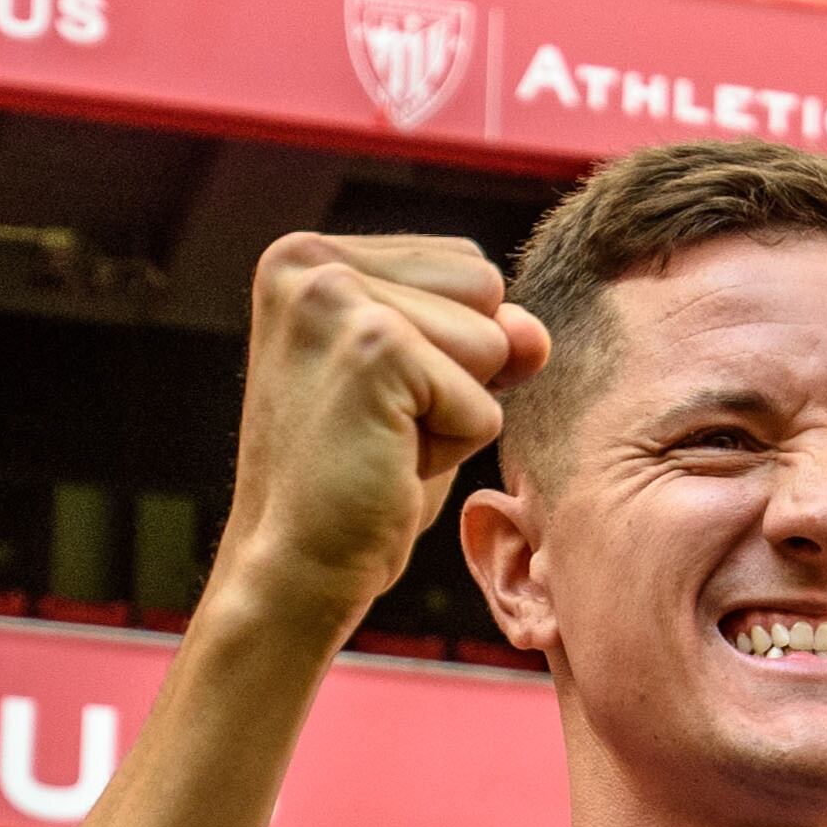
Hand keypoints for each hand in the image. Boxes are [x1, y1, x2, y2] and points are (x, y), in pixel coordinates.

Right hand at [219, 233, 548, 624]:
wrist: (291, 571)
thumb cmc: (356, 484)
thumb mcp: (428, 388)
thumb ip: (486, 334)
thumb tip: (535, 333)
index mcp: (309, 255)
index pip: (465, 268)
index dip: (448, 350)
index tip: (371, 400)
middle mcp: (310, 260)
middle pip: (485, 289)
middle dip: (459, 372)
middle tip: (378, 427)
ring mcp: (336, 297)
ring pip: (494, 339)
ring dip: (457, 411)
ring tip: (381, 444)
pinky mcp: (374, 348)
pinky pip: (485, 400)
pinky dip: (455, 447)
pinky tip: (386, 464)